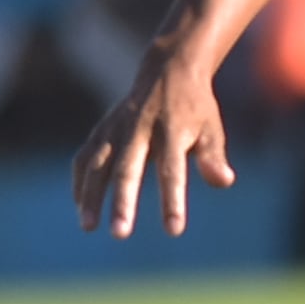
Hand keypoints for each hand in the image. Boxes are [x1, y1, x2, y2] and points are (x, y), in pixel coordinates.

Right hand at [71, 44, 233, 237]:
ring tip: (88, 226)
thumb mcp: (212, 128)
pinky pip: (86, 157)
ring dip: (90, 195)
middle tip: (120, 233)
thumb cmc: (196, 108)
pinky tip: (81, 207)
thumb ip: (214, 156)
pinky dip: (80, 181)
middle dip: (122, 203)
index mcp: (172, 129)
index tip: (174, 230)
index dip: (172, 201)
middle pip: (128, 170)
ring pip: (97, 164)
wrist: (168, 69)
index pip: (172, 171)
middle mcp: (139, 128)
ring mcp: (116, 128)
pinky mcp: (101, 130)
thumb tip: (224, 181)